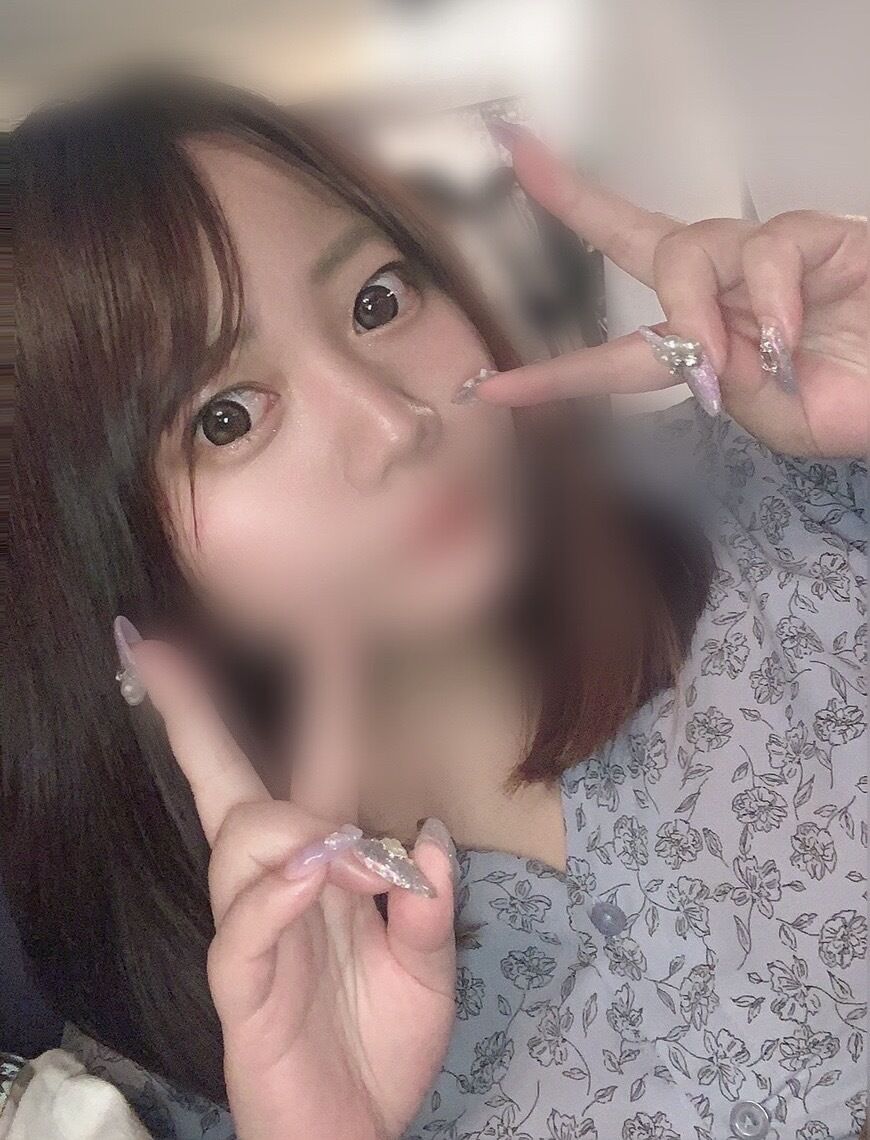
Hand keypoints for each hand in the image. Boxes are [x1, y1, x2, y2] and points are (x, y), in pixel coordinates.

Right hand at [126, 625, 455, 1139]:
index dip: (317, 698)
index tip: (316, 624)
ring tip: (358, 863)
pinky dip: (282, 892)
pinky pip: (244, 926)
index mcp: (325, 867)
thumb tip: (424, 838)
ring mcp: (253, 931)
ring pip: (242, 840)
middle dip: (192, 713)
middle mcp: (279, 884)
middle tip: (162, 652)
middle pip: (227, 783)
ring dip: (304, 828)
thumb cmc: (382, 1044)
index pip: (312, 766)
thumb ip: (431, 904)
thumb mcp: (433, 966)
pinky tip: (319, 877)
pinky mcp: (241, 988)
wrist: (356, 1135)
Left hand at [465, 122, 867, 457]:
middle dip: (574, 198)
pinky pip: (766, 250)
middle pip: (635, 234)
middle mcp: (721, 291)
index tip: (492, 388)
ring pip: (690, 248)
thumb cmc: (851, 402)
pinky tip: (783, 335)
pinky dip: (767, 297)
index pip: (617, 353)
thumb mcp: (771, 418)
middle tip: (518, 154)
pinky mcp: (815, 236)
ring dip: (696, 309)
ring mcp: (763, 260)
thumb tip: (698, 347)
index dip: (557, 373)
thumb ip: (723, 384)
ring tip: (728, 364)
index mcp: (702, 345)